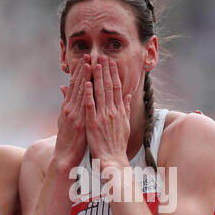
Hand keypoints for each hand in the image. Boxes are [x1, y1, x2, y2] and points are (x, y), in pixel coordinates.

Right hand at [55, 55, 91, 167]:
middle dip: (83, 70)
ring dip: (85, 78)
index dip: (79, 73)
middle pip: (77, 86)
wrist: (66, 157)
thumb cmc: (69, 140)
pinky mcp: (79, 123)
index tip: (85, 60)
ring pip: (80, 93)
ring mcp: (74, 115)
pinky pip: (83, 106)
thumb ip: (67, 103)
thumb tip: (64, 88)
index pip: (74, 86)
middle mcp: (70, 109)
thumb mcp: (65, 120)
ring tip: (90, 64)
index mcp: (68, 108)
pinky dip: (86, 95)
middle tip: (88, 55)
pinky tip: (89, 84)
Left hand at [84, 55, 130, 170]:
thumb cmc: (117, 144)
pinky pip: (90, 106)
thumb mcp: (125, 124)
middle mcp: (112, 112)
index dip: (113, 74)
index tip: (110, 62)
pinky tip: (86, 83)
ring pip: (99, 93)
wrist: (112, 159)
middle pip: (109, 87)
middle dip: (105, 71)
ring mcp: (102, 117)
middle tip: (102, 56)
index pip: (117, 88)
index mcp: (119, 111)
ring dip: (96, 77)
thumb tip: (127, 94)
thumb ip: (125, 108)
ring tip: (94, 63)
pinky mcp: (93, 123)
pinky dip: (88, 94)